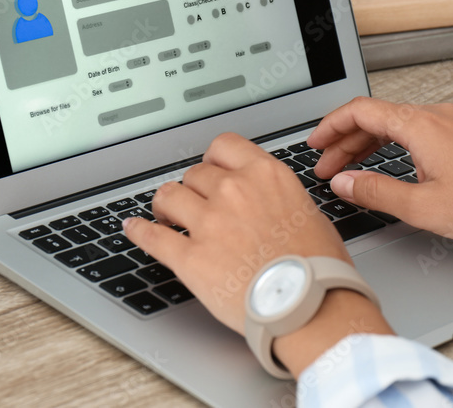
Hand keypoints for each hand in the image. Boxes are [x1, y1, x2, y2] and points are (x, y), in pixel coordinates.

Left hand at [123, 132, 353, 334]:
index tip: (210, 168)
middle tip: (194, 203)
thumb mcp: (308, 213)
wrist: (310, 306)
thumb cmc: (318, 268)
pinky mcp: (191, 257)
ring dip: (166, 205)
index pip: (224, 146)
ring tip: (166, 215)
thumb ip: (278, 198)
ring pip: (169, 195)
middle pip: (195, 173)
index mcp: (265, 176)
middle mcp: (234, 191)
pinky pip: (153, 236)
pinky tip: (133, 228)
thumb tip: (267, 203)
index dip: (213, 159)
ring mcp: (209, 223)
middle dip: (193, 188)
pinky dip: (139, 231)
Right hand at [308, 97, 452, 312]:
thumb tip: (344, 183)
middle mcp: (437, 116)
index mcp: (421, 125)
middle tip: (327, 168)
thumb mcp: (422, 207)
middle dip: (346, 141)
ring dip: (368, 145)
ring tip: (351, 171)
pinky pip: (417, 131)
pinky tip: (388, 169)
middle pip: (377, 116)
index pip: (361, 111)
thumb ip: (375, 192)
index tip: (315, 144)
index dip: (331, 126)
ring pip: (397, 124)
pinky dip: (393, 146)